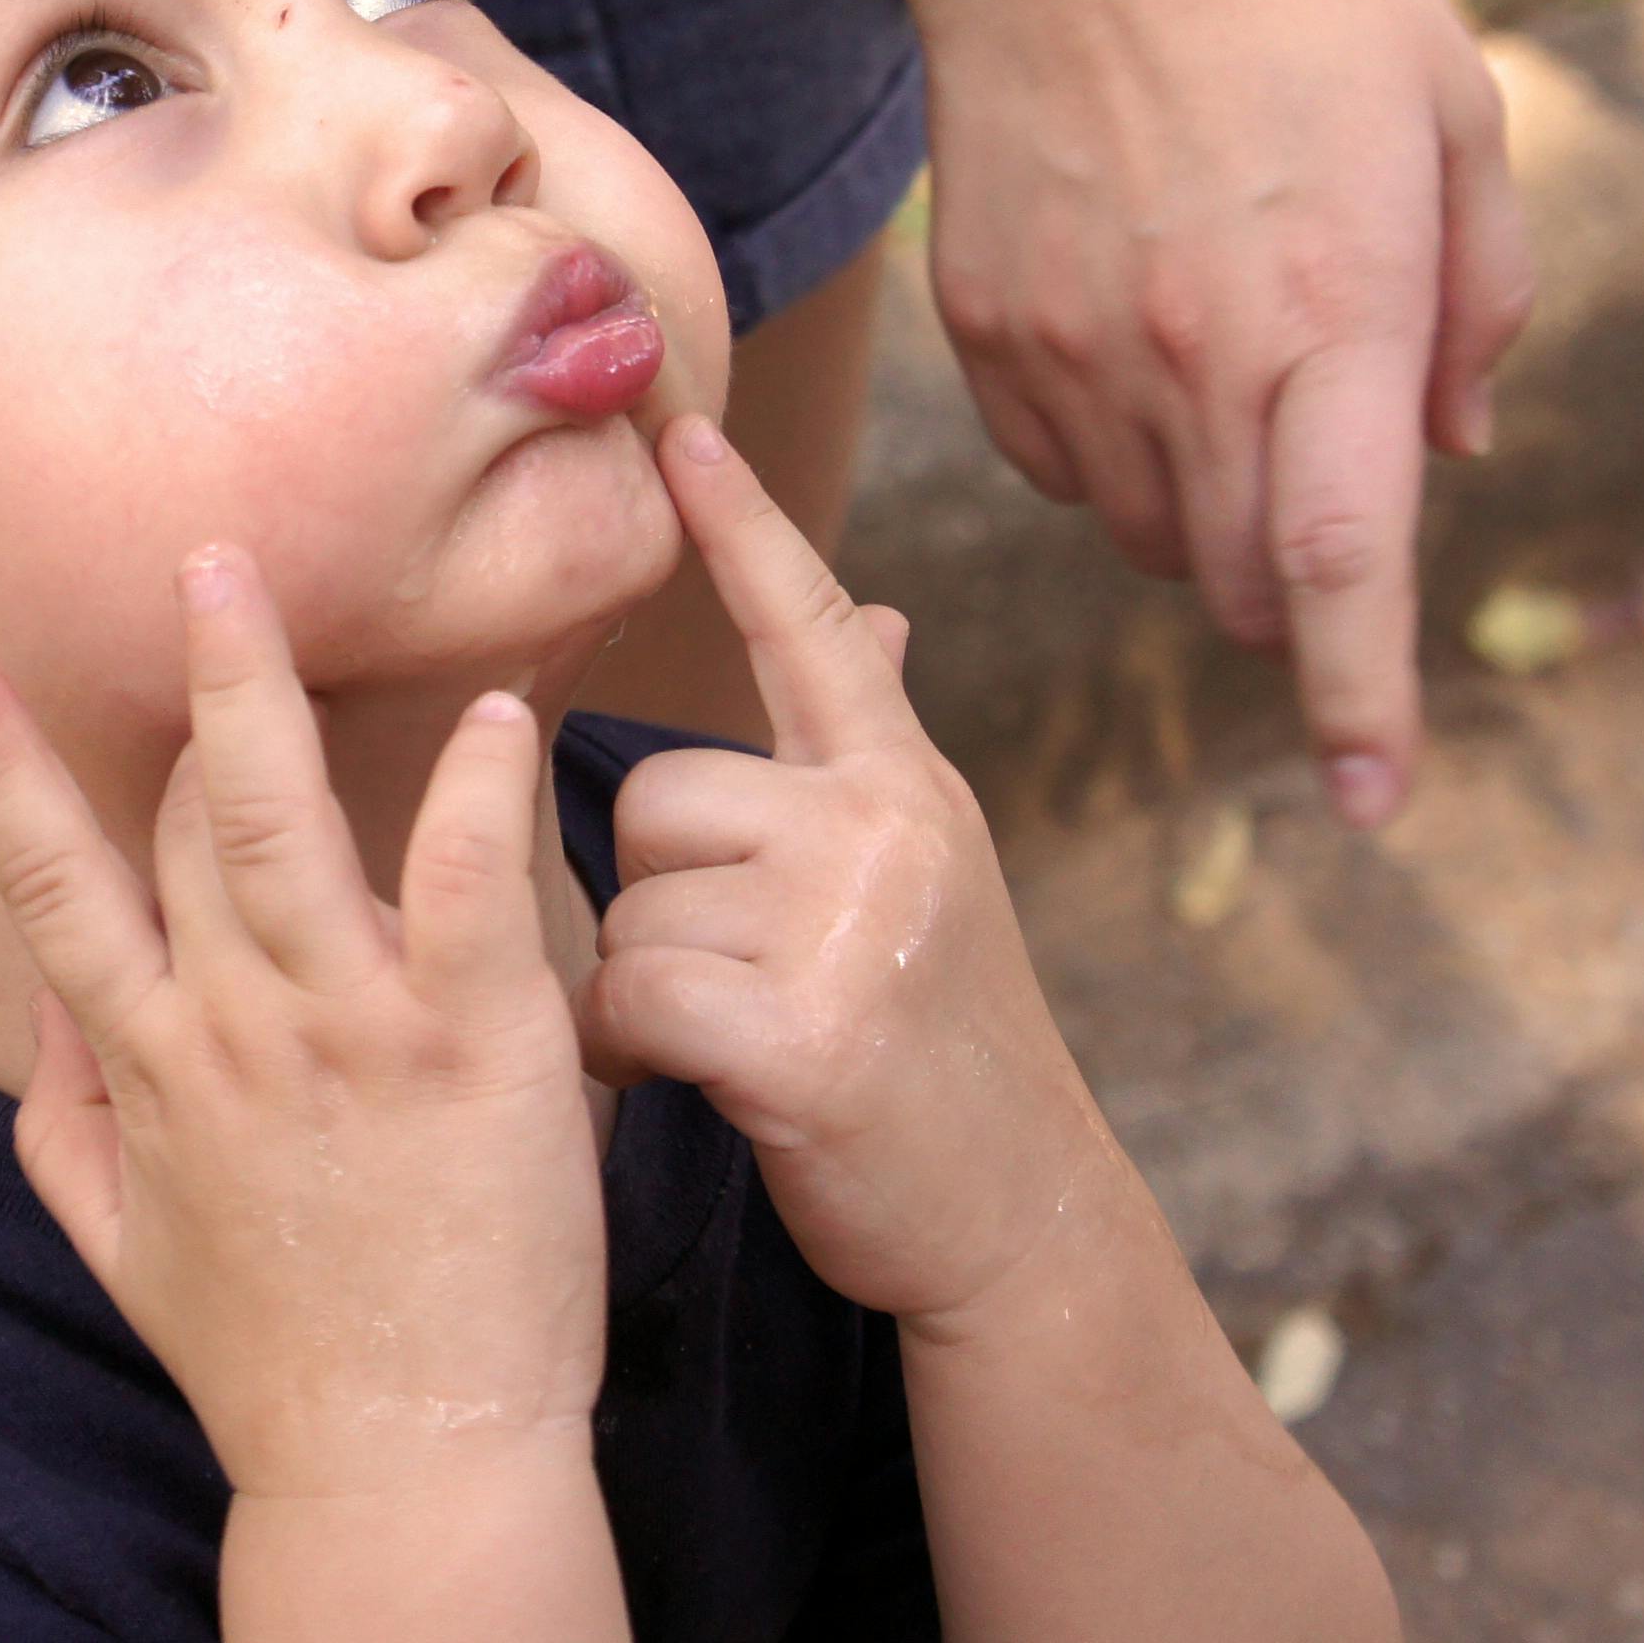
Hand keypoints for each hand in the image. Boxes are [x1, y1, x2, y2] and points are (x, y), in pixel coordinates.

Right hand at [0, 549, 608, 1501]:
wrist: (401, 1459)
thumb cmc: (266, 1358)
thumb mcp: (115, 1243)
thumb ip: (64, 1118)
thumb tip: (40, 1013)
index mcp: (150, 1067)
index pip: (55, 889)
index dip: (3, 773)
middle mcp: (234, 1028)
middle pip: (186, 819)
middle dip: (181, 684)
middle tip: (197, 556)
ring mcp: (351, 1032)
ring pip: (288, 824)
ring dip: (266, 691)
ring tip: (250, 581)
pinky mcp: (474, 1049)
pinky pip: (462, 890)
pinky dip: (475, 794)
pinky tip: (498, 712)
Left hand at [577, 414, 1124, 1332]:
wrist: (1018, 1218)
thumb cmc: (938, 1044)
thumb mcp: (928, 873)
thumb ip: (870, 749)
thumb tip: (868, 613)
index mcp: (903, 782)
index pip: (808, 623)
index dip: (741, 523)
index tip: (681, 424)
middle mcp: (884, 831)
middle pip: (652, 793)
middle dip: (654, 893)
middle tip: (734, 974)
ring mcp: (849, 929)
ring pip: (629, 907)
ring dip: (639, 986)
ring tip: (727, 1039)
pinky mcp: (799, 1036)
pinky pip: (630, 996)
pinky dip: (626, 1052)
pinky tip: (683, 1083)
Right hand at [906, 0, 1536, 827]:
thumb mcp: (1455, 107)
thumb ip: (1483, 292)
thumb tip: (1453, 443)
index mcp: (1331, 311)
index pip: (1342, 566)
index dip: (1365, 702)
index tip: (1375, 805)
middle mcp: (1192, 359)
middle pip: (1241, 585)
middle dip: (1299, 590)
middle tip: (1327, 471)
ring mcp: (1072, 352)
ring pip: (1145, 538)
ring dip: (1204, 516)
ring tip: (1227, 366)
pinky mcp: (990, 329)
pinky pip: (1058, 468)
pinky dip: (1111, 456)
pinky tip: (1135, 338)